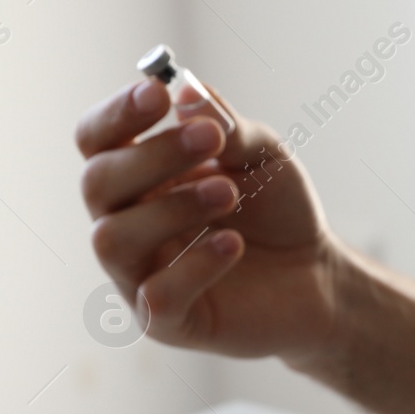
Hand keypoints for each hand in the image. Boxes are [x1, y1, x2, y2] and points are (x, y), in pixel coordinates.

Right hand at [76, 77, 344, 360]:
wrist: (319, 276)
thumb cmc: (277, 211)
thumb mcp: (262, 155)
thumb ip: (225, 125)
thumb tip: (186, 91)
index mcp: (136, 178)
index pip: (96, 140)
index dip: (118, 115)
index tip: (158, 94)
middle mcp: (124, 223)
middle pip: (97, 183)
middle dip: (152, 156)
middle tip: (211, 141)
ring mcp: (138, 276)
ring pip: (113, 239)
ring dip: (170, 208)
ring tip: (228, 193)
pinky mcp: (166, 322)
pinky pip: (156, 296)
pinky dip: (195, 265)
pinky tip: (234, 244)